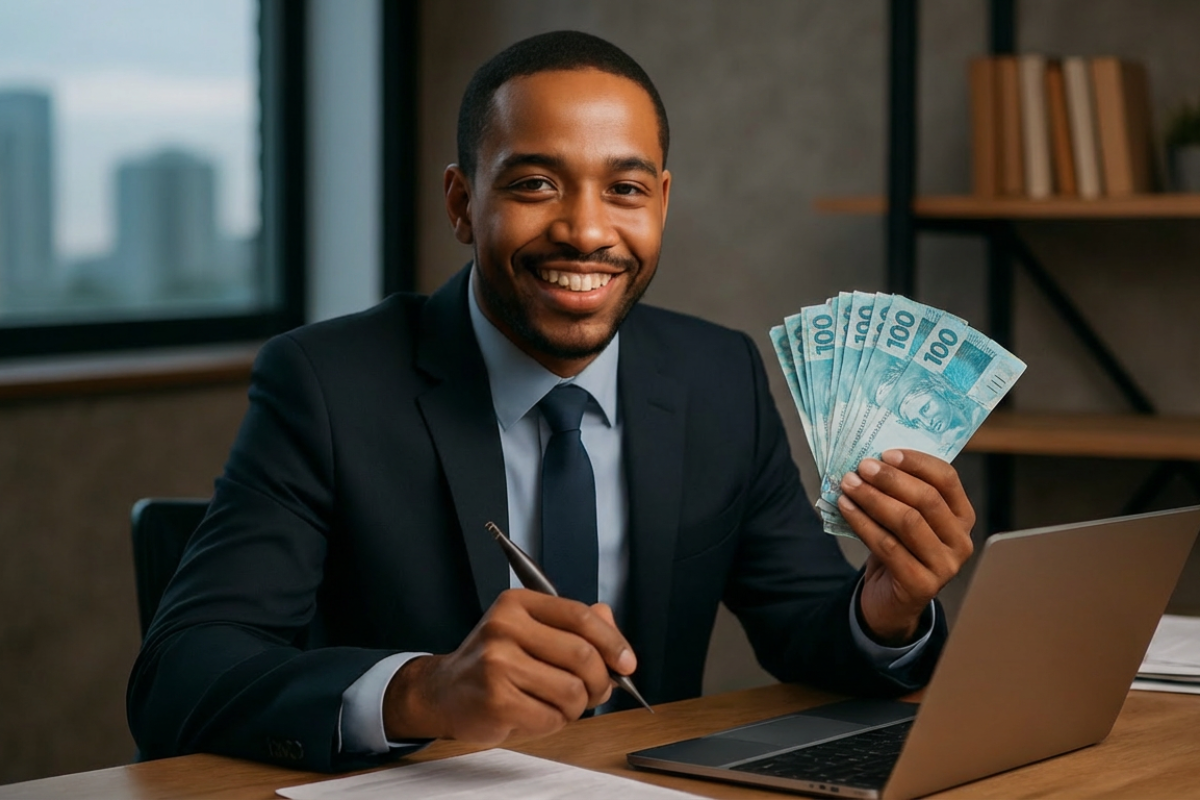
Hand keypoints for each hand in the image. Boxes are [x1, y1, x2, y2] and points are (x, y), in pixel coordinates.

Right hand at [381, 589, 635, 745]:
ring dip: (576, 706)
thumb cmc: (494, 662)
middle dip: (599, 681)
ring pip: (572, 691)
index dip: (613, 641)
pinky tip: (536, 713)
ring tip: (559, 704)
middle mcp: (504, 627)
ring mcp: (497, 663)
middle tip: (595, 691)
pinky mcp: (496, 699)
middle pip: (582, 655)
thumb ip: (573, 626)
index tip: (627, 662)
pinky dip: (553, 722)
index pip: (579, 616)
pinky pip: (551, 718)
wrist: (444, 692)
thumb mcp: (531, 633)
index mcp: (517, 603)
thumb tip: (612, 625)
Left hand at [837, 449, 974, 645]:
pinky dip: (863, 523)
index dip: (917, 463)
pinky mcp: (923, 585)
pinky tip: (846, 508)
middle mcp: (961, 541)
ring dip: (873, 499)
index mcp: (962, 516)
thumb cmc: (898, 549)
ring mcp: (946, 566)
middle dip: (890, 479)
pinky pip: (888, 546)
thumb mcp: (904, 518)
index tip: (886, 453)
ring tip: (848, 485)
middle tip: (861, 467)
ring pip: (907, 521)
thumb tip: (870, 459)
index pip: (947, 480)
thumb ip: (899, 492)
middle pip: (927, 499)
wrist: (891, 600)